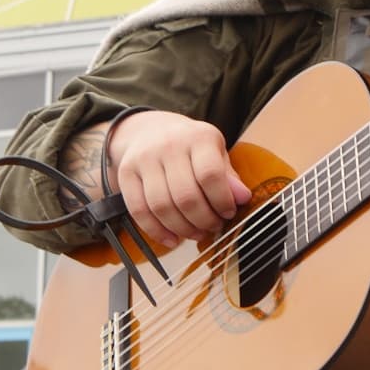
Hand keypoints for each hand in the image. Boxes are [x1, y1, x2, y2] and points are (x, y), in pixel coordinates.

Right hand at [105, 111, 250, 247]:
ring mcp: (144, 159)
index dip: (221, 201)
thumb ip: (229, 176)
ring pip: (162, 207)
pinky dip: (156, 231)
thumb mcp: (215, 152)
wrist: (150, 130)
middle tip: (212, 227)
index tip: (228, 213)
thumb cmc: (190, 146)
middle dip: (203, 220)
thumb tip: (243, 198)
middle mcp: (169, 145)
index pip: (210, 175)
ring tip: (195, 233)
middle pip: (185, 196)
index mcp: (198, 137)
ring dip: (182, 228)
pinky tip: (172, 239)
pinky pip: (139, 210)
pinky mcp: (126, 173)